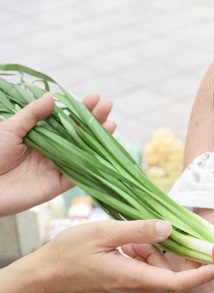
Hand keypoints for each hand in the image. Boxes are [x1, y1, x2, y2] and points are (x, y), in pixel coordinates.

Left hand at [0, 93, 115, 215]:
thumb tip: (53, 97)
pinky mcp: (58, 184)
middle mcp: (51, 150)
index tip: (94, 97)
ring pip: (84, 152)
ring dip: (99, 139)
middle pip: (79, 134)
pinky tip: (104, 150)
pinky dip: (93, 163)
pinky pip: (80, 173)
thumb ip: (33, 115)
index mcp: (40, 135)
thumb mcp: (10, 128)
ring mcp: (56, 166)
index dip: (80, 109)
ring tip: (112, 123)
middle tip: (108, 105)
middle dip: (94, 120)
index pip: (66, 120)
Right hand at [22, 219, 213, 292]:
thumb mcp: (103, 233)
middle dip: (172, 256)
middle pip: (170, 278)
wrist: (42, 279)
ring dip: (152, 256)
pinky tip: (126, 247)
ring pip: (156, 276)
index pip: (178, 285)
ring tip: (130, 238)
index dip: (202, 275)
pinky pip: (143, 278)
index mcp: (132, 281)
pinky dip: (142, 261)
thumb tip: (169, 228)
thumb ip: (139, 231)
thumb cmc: (67, 254)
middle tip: (166, 233)